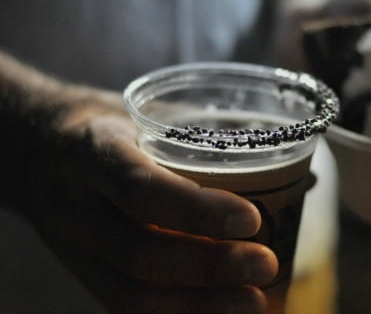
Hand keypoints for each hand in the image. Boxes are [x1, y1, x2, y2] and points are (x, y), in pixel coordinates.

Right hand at [19, 88, 277, 313]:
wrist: (31, 148)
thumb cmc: (105, 127)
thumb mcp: (143, 114)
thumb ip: (209, 142)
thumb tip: (301, 175)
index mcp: (93, 150)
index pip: (140, 188)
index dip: (196, 210)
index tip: (252, 221)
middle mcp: (76, 204)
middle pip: (140, 251)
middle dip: (209, 267)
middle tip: (266, 265)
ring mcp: (73, 246)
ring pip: (129, 293)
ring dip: (198, 306)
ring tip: (254, 304)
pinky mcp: (80, 272)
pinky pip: (123, 306)